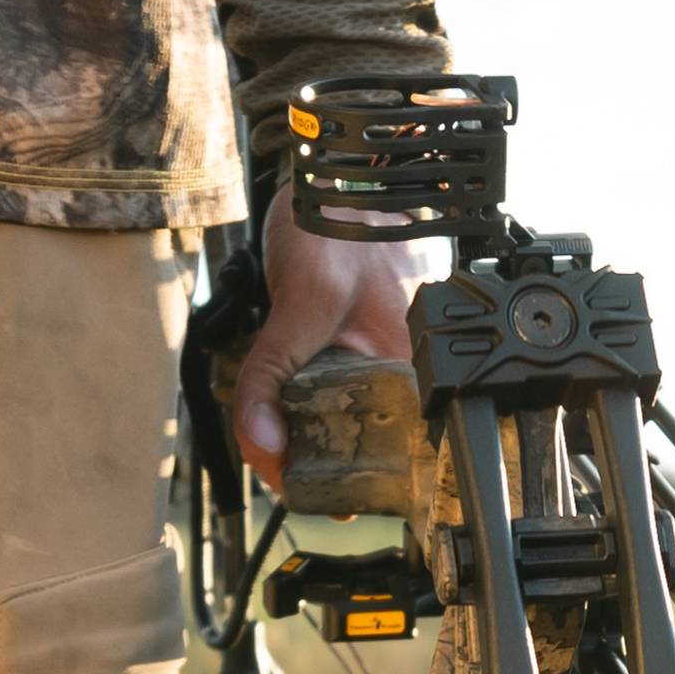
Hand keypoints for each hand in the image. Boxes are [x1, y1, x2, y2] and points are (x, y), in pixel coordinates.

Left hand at [233, 184, 429, 492]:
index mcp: (412, 374)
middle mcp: (403, 373)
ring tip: (273, 444)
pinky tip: (279, 412)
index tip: (301, 490)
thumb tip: (262, 443)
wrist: (332, 183)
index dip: (345, 484)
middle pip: (362, 444)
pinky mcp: (354, 349)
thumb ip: (271, 380)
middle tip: (278, 468)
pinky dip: (300, 406)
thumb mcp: (296, 312)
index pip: (388, 456)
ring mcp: (378, 361)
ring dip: (304, 435)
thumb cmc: (334, 234)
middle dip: (317, 462)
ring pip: (343, 420)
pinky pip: (329, 393)